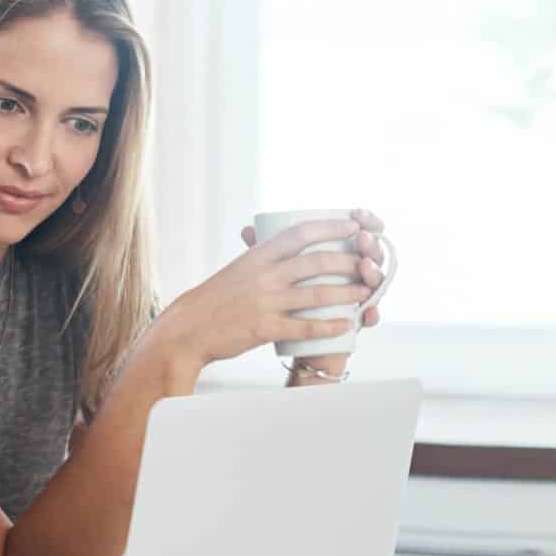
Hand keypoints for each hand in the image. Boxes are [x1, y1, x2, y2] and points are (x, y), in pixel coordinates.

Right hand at [148, 211, 385, 368]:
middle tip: (367, 263)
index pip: (300, 233)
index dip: (330, 228)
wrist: (188, 328)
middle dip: (348, 262)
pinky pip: (304, 327)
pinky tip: (346, 325)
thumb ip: (260, 255)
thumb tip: (279, 238)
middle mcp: (263, 276)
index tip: (353, 226)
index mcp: (258, 256)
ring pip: (316, 295)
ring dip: (347, 294)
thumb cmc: (214, 298)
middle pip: (316, 262)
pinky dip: (329, 327)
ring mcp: (264, 302)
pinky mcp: (264, 328)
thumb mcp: (237, 268)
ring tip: (366, 293)